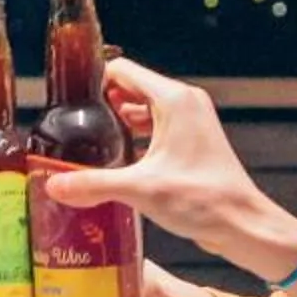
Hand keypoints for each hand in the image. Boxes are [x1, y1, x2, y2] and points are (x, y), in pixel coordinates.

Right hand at [41, 60, 296, 281]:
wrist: (243, 225)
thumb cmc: (204, 200)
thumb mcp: (140, 190)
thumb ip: (93, 184)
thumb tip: (53, 186)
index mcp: (174, 100)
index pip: (123, 71)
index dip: (94, 81)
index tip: (69, 100)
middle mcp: (185, 103)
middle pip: (131, 89)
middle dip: (103, 105)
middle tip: (73, 126)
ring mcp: (191, 122)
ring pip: (144, 110)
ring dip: (119, 123)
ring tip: (90, 144)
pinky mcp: (193, 143)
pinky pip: (157, 129)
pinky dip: (137, 138)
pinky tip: (118, 161)